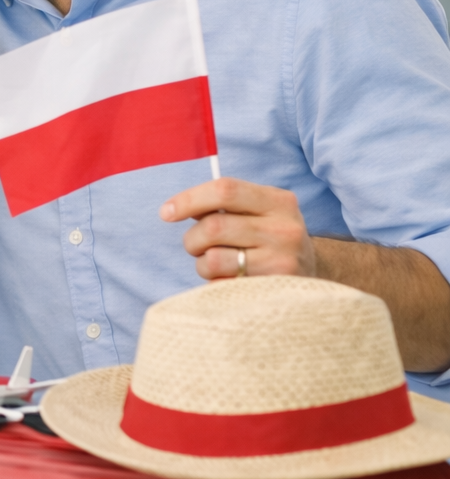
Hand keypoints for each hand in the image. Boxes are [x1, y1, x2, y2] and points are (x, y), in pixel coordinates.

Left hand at [160, 177, 315, 279]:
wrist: (312, 280)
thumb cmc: (270, 240)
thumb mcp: (259, 213)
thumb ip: (225, 205)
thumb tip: (176, 208)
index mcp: (278, 201)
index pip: (225, 190)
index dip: (189, 199)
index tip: (166, 212)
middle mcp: (284, 228)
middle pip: (213, 226)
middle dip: (192, 239)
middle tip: (196, 245)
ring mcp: (282, 260)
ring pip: (213, 259)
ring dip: (202, 263)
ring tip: (215, 263)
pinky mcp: (274, 288)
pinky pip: (222, 284)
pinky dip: (214, 282)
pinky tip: (229, 279)